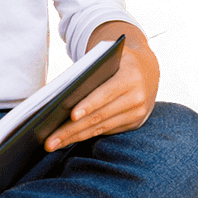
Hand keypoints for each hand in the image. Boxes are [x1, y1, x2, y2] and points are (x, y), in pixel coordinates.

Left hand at [45, 36, 159, 151]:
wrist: (148, 70)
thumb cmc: (118, 60)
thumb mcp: (109, 54)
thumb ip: (92, 66)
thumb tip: (64, 90)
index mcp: (131, 76)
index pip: (107, 93)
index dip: (89, 105)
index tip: (71, 116)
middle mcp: (137, 97)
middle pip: (100, 116)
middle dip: (72, 129)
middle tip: (49, 140)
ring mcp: (137, 113)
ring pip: (101, 128)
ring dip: (75, 137)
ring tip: (53, 144)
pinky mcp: (134, 123)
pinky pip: (106, 131)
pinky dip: (86, 135)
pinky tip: (68, 139)